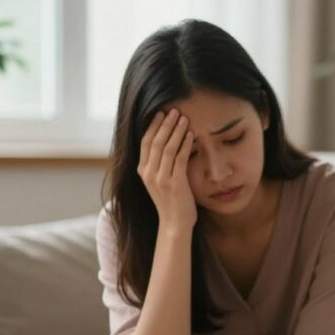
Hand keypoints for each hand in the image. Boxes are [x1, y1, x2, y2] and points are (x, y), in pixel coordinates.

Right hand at [137, 108, 196, 229]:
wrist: (175, 223)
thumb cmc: (171, 201)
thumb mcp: (160, 181)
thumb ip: (159, 164)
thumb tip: (166, 144)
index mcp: (143, 171)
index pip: (146, 142)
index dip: (153, 126)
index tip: (160, 113)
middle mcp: (149, 173)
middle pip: (156, 142)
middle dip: (165, 124)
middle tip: (174, 110)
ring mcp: (160, 178)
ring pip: (167, 148)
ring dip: (176, 131)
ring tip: (183, 118)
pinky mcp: (174, 183)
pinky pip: (180, 159)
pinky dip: (185, 144)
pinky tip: (191, 134)